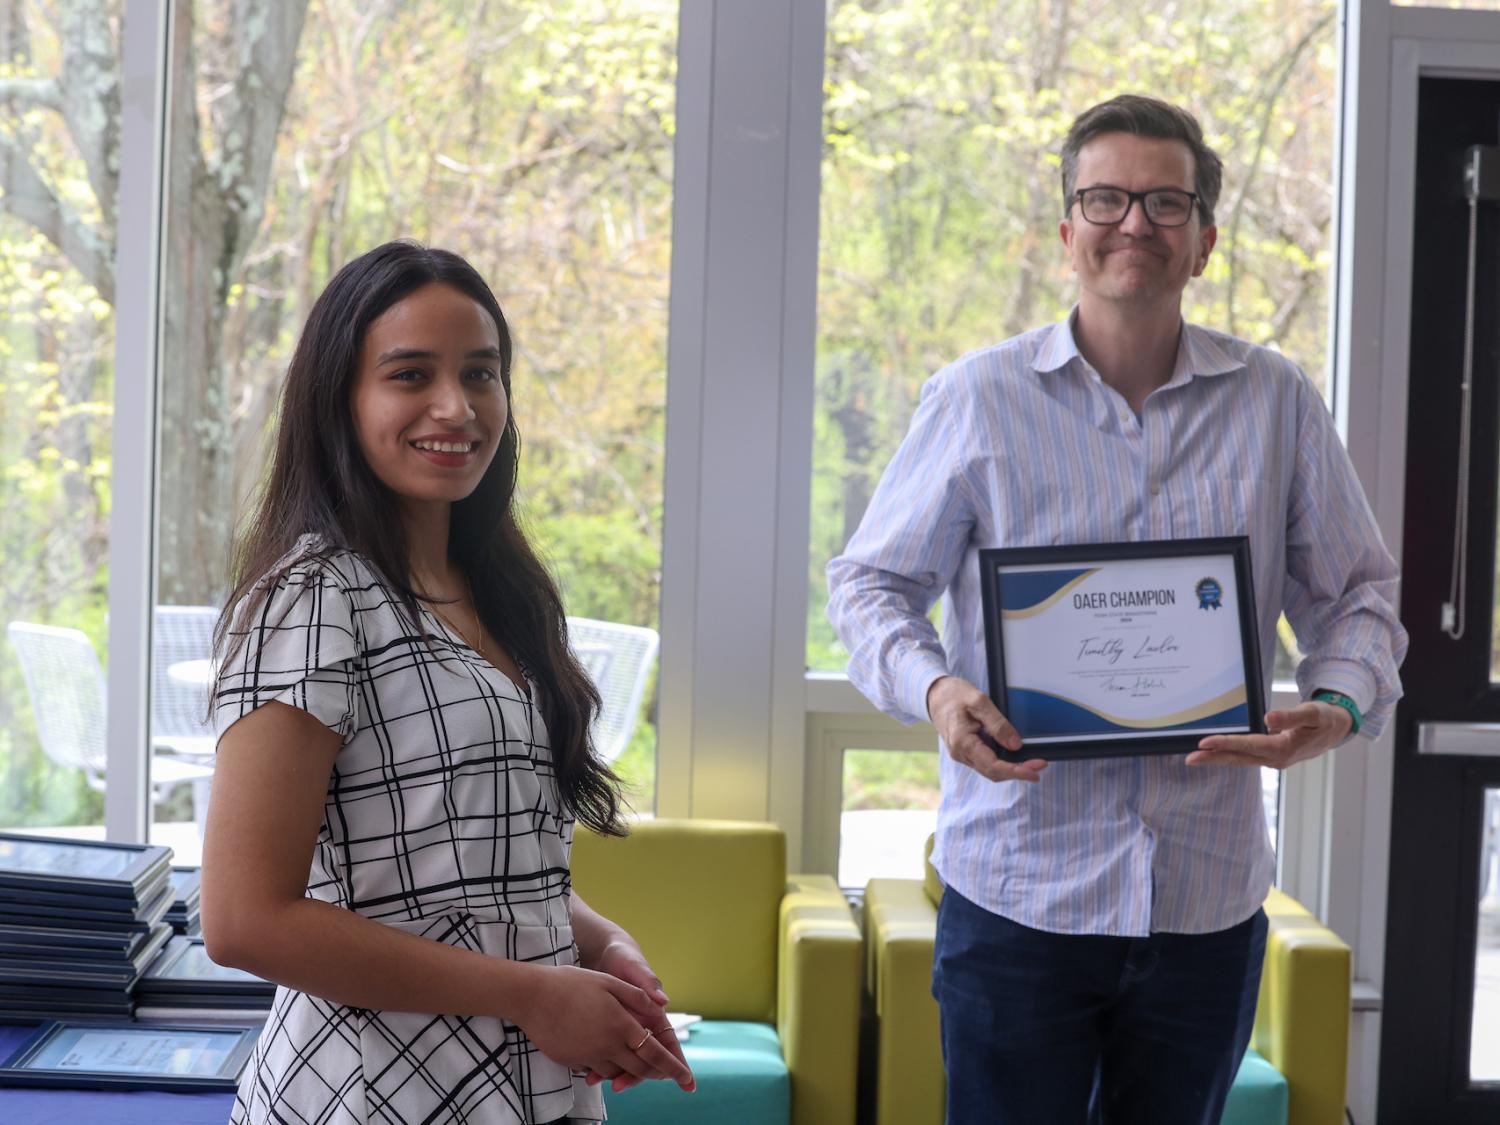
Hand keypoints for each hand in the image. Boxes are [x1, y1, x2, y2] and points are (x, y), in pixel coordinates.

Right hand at [514, 964, 693, 1091]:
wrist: (532, 995)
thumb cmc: (572, 983)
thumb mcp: (609, 982)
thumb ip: (638, 998)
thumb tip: (661, 1008)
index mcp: (621, 1025)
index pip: (655, 1054)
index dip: (674, 1068)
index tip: (688, 1080)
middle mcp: (608, 1045)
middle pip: (640, 1069)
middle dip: (656, 1074)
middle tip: (666, 1076)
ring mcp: (588, 1056)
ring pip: (617, 1073)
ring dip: (629, 1073)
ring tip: (634, 1066)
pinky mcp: (572, 1061)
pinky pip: (595, 1071)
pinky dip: (605, 1069)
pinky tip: (605, 1058)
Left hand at [585, 941, 693, 1093]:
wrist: (602, 954)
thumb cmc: (625, 958)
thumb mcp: (635, 967)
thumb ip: (648, 981)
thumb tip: (663, 999)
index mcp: (654, 1013)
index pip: (669, 1043)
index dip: (678, 1063)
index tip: (688, 1085)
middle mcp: (641, 1026)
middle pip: (646, 1059)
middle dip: (637, 1075)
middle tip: (619, 1086)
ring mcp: (624, 1030)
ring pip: (626, 1060)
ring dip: (616, 1073)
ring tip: (596, 1081)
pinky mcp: (607, 1031)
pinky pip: (608, 1052)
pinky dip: (600, 1064)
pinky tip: (586, 1072)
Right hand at [926, 675, 1047, 782]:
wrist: (934, 694)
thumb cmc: (953, 695)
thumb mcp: (979, 701)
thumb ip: (998, 723)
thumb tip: (1015, 744)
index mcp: (962, 742)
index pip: (993, 766)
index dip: (1016, 771)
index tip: (1035, 771)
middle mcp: (960, 754)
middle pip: (993, 773)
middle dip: (1018, 771)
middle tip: (1040, 765)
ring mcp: (962, 754)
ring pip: (990, 770)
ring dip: (1011, 769)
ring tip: (1032, 761)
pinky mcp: (966, 752)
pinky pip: (986, 763)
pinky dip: (1002, 763)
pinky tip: (1015, 756)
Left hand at [1185, 701, 1352, 769]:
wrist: (1338, 730)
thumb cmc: (1325, 719)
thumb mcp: (1313, 713)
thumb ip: (1291, 716)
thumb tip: (1268, 718)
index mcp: (1284, 748)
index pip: (1249, 746)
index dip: (1226, 743)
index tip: (1205, 742)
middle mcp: (1276, 758)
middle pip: (1239, 758)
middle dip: (1213, 758)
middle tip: (1189, 758)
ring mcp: (1274, 760)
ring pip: (1241, 760)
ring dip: (1218, 758)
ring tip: (1196, 757)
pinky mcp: (1272, 756)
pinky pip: (1247, 757)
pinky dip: (1230, 755)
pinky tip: (1216, 753)